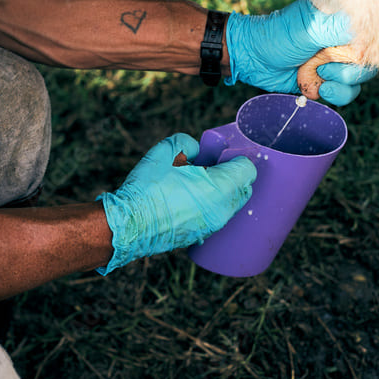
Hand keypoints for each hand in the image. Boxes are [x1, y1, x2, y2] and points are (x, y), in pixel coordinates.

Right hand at [97, 134, 256, 273]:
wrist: (129, 225)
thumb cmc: (148, 188)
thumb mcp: (165, 151)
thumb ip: (187, 143)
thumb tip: (196, 151)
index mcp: (220, 187)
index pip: (248, 169)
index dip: (236, 158)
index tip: (221, 156)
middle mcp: (222, 209)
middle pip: (244, 189)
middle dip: (232, 176)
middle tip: (210, 167)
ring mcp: (213, 225)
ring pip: (230, 204)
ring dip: (221, 192)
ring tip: (196, 184)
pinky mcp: (201, 236)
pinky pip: (215, 217)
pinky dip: (209, 207)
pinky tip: (187, 200)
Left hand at [225, 0, 377, 104]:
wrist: (252, 58)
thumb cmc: (278, 36)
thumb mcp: (311, 28)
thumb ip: (341, 28)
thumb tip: (370, 29)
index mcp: (342, 20)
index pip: (373, 35)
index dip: (368, 49)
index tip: (352, 54)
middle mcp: (343, 40)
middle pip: (369, 62)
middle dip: (349, 71)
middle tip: (324, 67)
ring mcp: (336, 62)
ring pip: (359, 80)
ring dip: (341, 84)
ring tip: (318, 77)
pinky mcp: (327, 80)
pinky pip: (345, 93)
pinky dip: (332, 94)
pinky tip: (315, 88)